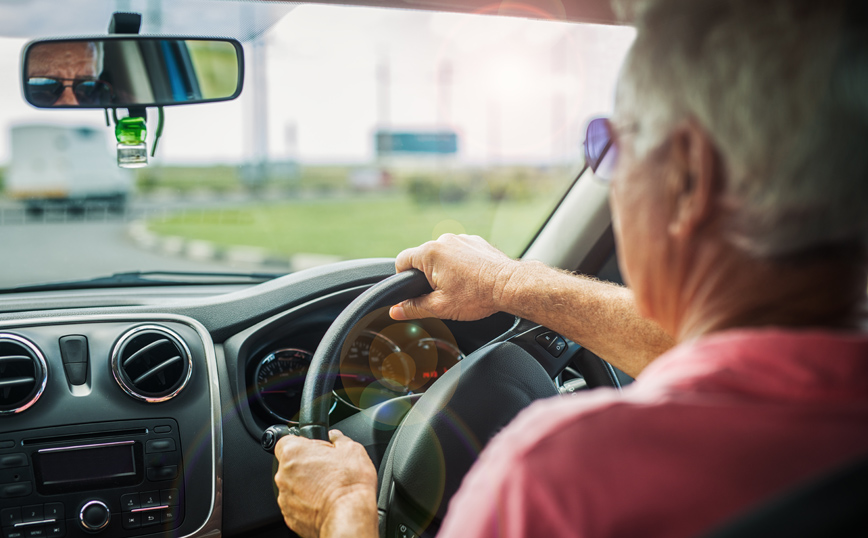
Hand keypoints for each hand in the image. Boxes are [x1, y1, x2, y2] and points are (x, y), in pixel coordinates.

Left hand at [274, 430, 377, 537]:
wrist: (348, 517)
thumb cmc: (349, 484)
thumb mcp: (352, 449)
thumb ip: (338, 439)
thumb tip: (335, 437)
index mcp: (294, 453)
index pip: (286, 440)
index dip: (302, 443)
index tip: (314, 448)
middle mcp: (283, 475)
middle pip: (290, 464)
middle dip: (306, 465)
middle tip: (327, 469)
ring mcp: (285, 498)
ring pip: (293, 485)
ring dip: (306, 485)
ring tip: (328, 488)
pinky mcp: (290, 516)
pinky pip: (296, 504)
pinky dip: (307, 503)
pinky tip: (324, 502)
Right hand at [391, 234, 519, 320]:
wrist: (510, 285)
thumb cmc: (478, 296)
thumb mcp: (440, 307)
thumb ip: (413, 308)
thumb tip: (395, 311)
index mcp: (430, 253)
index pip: (401, 261)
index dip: (402, 278)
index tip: (412, 291)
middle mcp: (444, 240)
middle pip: (423, 258)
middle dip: (427, 277)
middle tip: (440, 294)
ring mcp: (462, 239)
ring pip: (442, 255)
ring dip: (444, 270)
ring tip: (459, 288)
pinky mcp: (475, 242)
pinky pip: (459, 252)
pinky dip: (460, 264)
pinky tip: (471, 280)